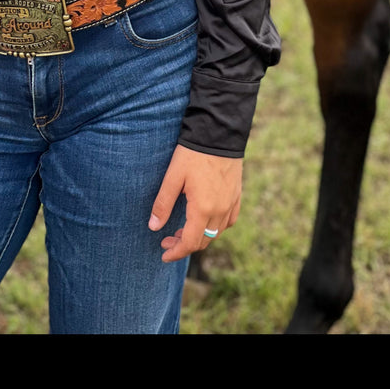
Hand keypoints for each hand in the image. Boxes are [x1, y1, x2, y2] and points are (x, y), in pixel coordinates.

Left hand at [148, 146, 241, 260]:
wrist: (219, 133)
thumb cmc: (192, 154)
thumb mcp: (173, 177)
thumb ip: (163, 204)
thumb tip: (153, 227)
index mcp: (202, 209)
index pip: (189, 243)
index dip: (176, 252)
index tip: (163, 254)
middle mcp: (219, 211)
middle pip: (203, 241)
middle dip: (184, 245)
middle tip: (166, 240)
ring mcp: (230, 204)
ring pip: (216, 233)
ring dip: (199, 237)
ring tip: (182, 230)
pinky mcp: (236, 196)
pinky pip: (228, 221)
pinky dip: (216, 227)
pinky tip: (205, 220)